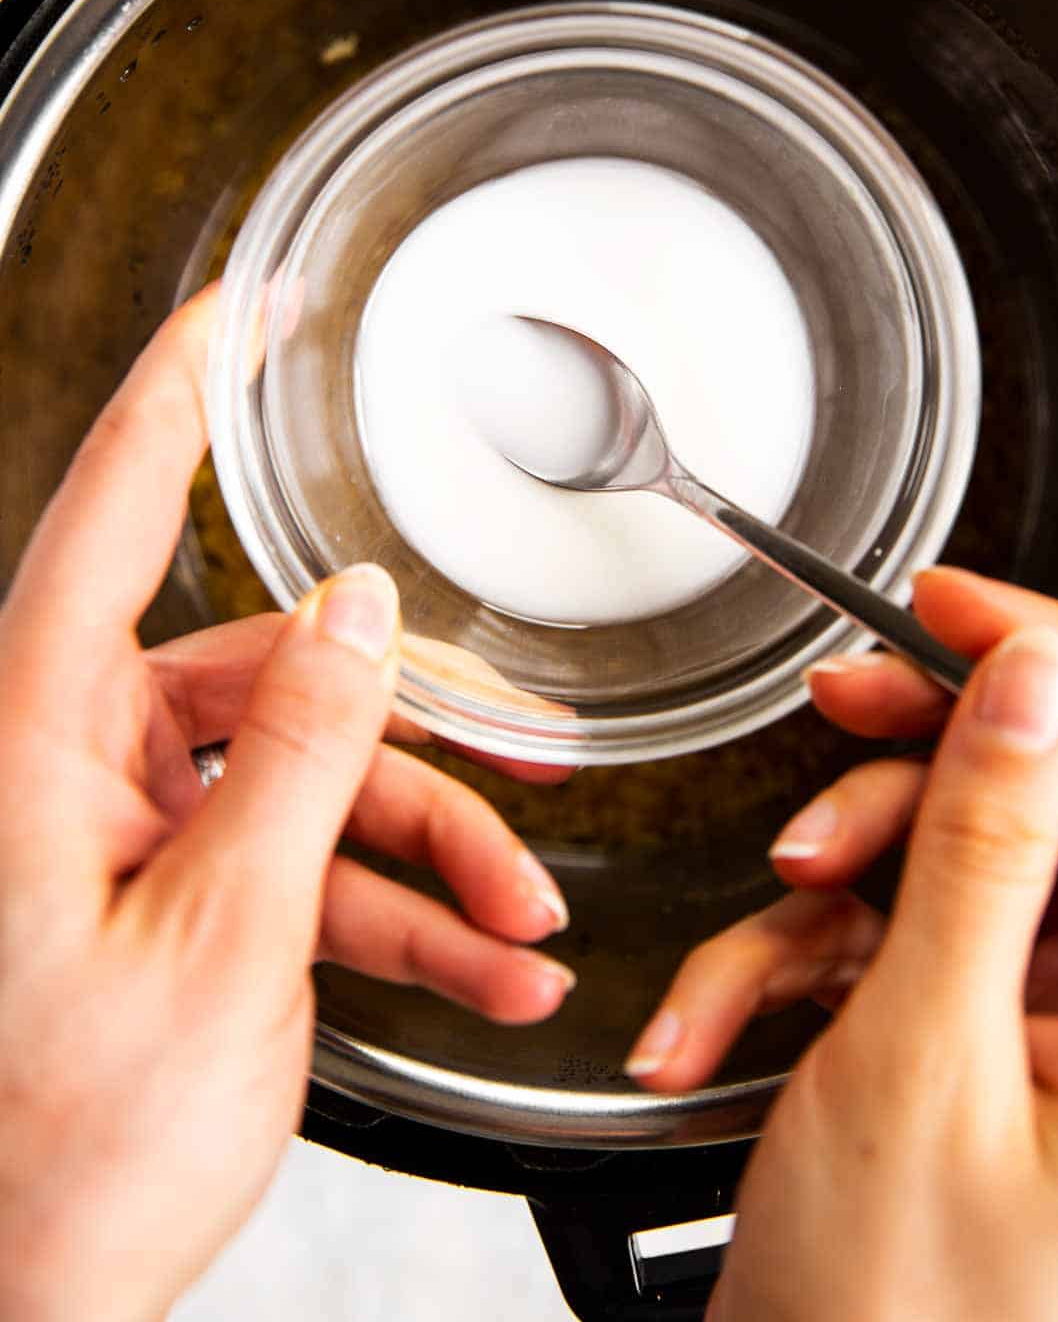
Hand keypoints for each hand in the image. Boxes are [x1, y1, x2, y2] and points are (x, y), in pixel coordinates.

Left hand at [0, 290, 573, 1321]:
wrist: (41, 1304)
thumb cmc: (67, 1157)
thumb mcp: (229, 940)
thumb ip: (300, 752)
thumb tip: (357, 613)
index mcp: (37, 741)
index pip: (115, 510)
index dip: (184, 391)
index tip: (247, 306)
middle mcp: (75, 765)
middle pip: (280, 686)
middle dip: (422, 753)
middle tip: (536, 779)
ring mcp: (127, 831)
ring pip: (313, 784)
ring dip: (432, 857)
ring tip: (523, 929)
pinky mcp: (172, 890)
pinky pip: (302, 864)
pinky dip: (395, 913)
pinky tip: (479, 965)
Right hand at [628, 570, 1057, 1321]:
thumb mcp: (924, 1057)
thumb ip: (985, 848)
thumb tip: (1032, 682)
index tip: (962, 607)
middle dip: (927, 764)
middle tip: (840, 706)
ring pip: (967, 856)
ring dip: (839, 876)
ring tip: (766, 913)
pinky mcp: (986, 1045)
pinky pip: (902, 938)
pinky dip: (798, 962)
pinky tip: (723, 1018)